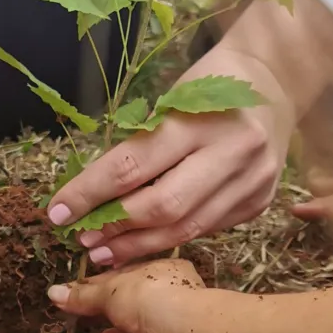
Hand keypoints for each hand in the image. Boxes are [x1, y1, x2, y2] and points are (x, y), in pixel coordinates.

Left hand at [45, 46, 294, 266]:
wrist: (274, 80)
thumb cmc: (206, 86)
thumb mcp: (168, 101)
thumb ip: (139, 146)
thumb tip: (89, 195)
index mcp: (199, 119)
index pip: (132, 165)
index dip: (90, 193)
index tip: (58, 212)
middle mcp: (232, 152)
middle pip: (163, 206)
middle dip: (115, 228)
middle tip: (81, 239)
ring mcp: (252, 181)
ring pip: (187, 228)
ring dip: (138, 245)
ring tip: (103, 252)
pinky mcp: (260, 202)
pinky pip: (206, 229)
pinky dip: (170, 239)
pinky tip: (142, 244)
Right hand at [46, 259, 206, 332]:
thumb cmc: (148, 298)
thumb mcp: (110, 290)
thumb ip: (83, 294)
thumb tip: (51, 293)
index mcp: (161, 272)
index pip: (124, 274)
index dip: (98, 282)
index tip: (74, 289)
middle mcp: (167, 298)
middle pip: (130, 302)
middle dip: (106, 309)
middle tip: (79, 313)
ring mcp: (166, 328)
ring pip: (136, 329)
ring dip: (117, 332)